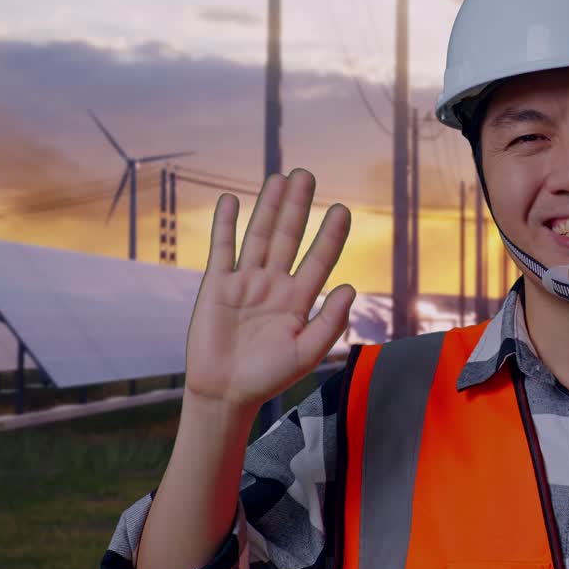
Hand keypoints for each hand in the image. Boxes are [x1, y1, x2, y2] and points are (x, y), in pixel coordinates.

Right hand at [182, 168, 355, 414]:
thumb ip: (330, 322)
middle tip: (307, 175)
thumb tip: (350, 286)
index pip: (319, 259)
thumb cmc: (269, 377)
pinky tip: (232, 199)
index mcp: (300, 299)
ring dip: (269, 207)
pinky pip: (223, 249)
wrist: (225, 393)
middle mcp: (275, 284)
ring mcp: (246, 282)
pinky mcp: (217, 285)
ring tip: (280, 177)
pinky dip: (226, 224)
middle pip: (288, 237)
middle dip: (298, 206)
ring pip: (259, 236)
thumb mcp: (307, 353)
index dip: (331, 235)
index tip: (343, 209)